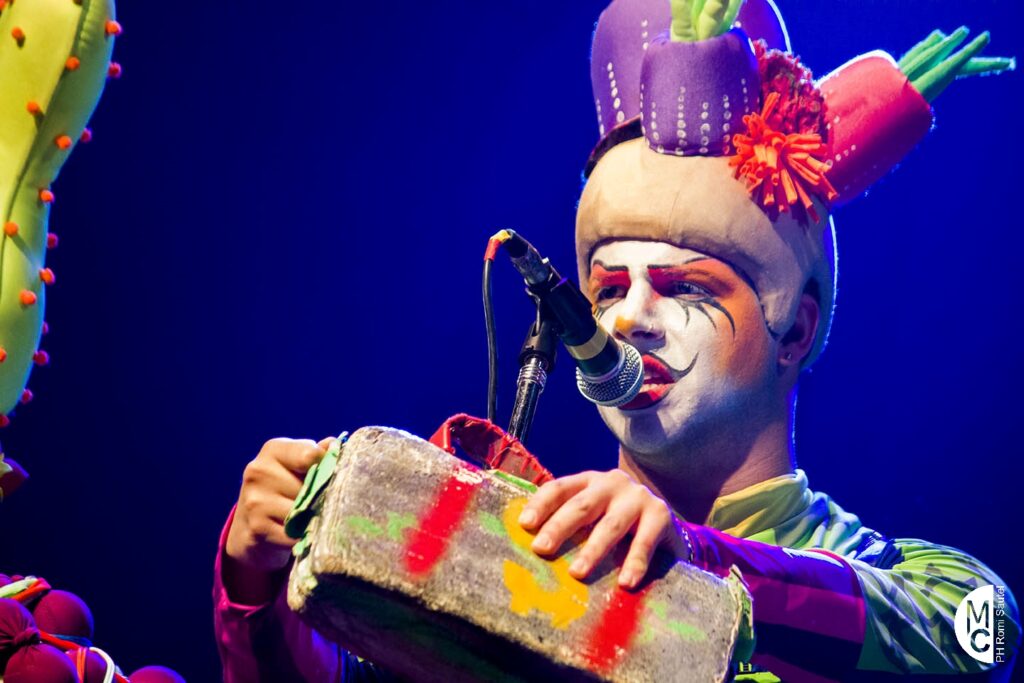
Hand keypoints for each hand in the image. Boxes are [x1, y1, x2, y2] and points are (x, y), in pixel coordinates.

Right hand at [223, 437, 330, 602]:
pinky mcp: (257, 527)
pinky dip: (303, 536)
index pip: (310, 455)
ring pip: (303, 511)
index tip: (331, 476)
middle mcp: (260, 471)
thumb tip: (335, 445)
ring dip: (314, 518)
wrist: (251, 526)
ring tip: (313, 518)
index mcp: (274, 450)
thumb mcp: (296, 465)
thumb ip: (316, 454)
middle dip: (322, 496)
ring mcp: (255, 500)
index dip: (327, 467)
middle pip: (310, 486)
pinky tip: (300, 533)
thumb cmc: (284, 489)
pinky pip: (294, 534)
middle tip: (324, 502)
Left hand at [518, 469, 690, 588]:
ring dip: (592, 550)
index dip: (541, 504)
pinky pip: (644, 541)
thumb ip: (570, 525)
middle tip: (542, 549)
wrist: (667, 523)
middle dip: (559, 526)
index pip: (560, 488)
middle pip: (581, 505)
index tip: (525, 524)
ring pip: (610, 525)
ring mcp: (637, 497)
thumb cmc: (618, 524)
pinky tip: (626, 582)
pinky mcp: (661, 514)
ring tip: (577, 573)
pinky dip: (635, 563)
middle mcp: (611, 483)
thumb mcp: (594, 516)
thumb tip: (533, 552)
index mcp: (589, 481)